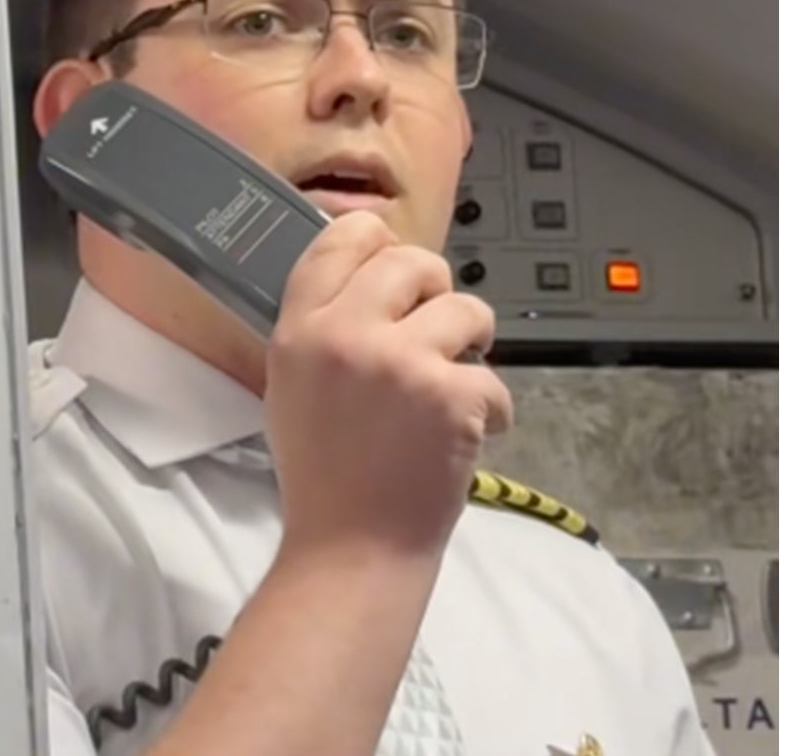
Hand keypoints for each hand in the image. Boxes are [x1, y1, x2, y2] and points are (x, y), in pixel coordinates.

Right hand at [262, 211, 511, 559]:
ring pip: (467, 309)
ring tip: (456, 385)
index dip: (378, 241)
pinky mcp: (451, 393)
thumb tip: (379, 281)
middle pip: (411, 261)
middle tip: (439, 329)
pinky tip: (469, 435)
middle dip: (437, 288)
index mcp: (300, 331)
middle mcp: (345, 335)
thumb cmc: (328, 476)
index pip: (340, 240)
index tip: (397, 263)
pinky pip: (493, 376)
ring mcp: (401, 362)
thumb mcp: (296, 387)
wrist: (353, 549)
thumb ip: (328, 330)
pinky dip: (492, 409)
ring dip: (473, 345)